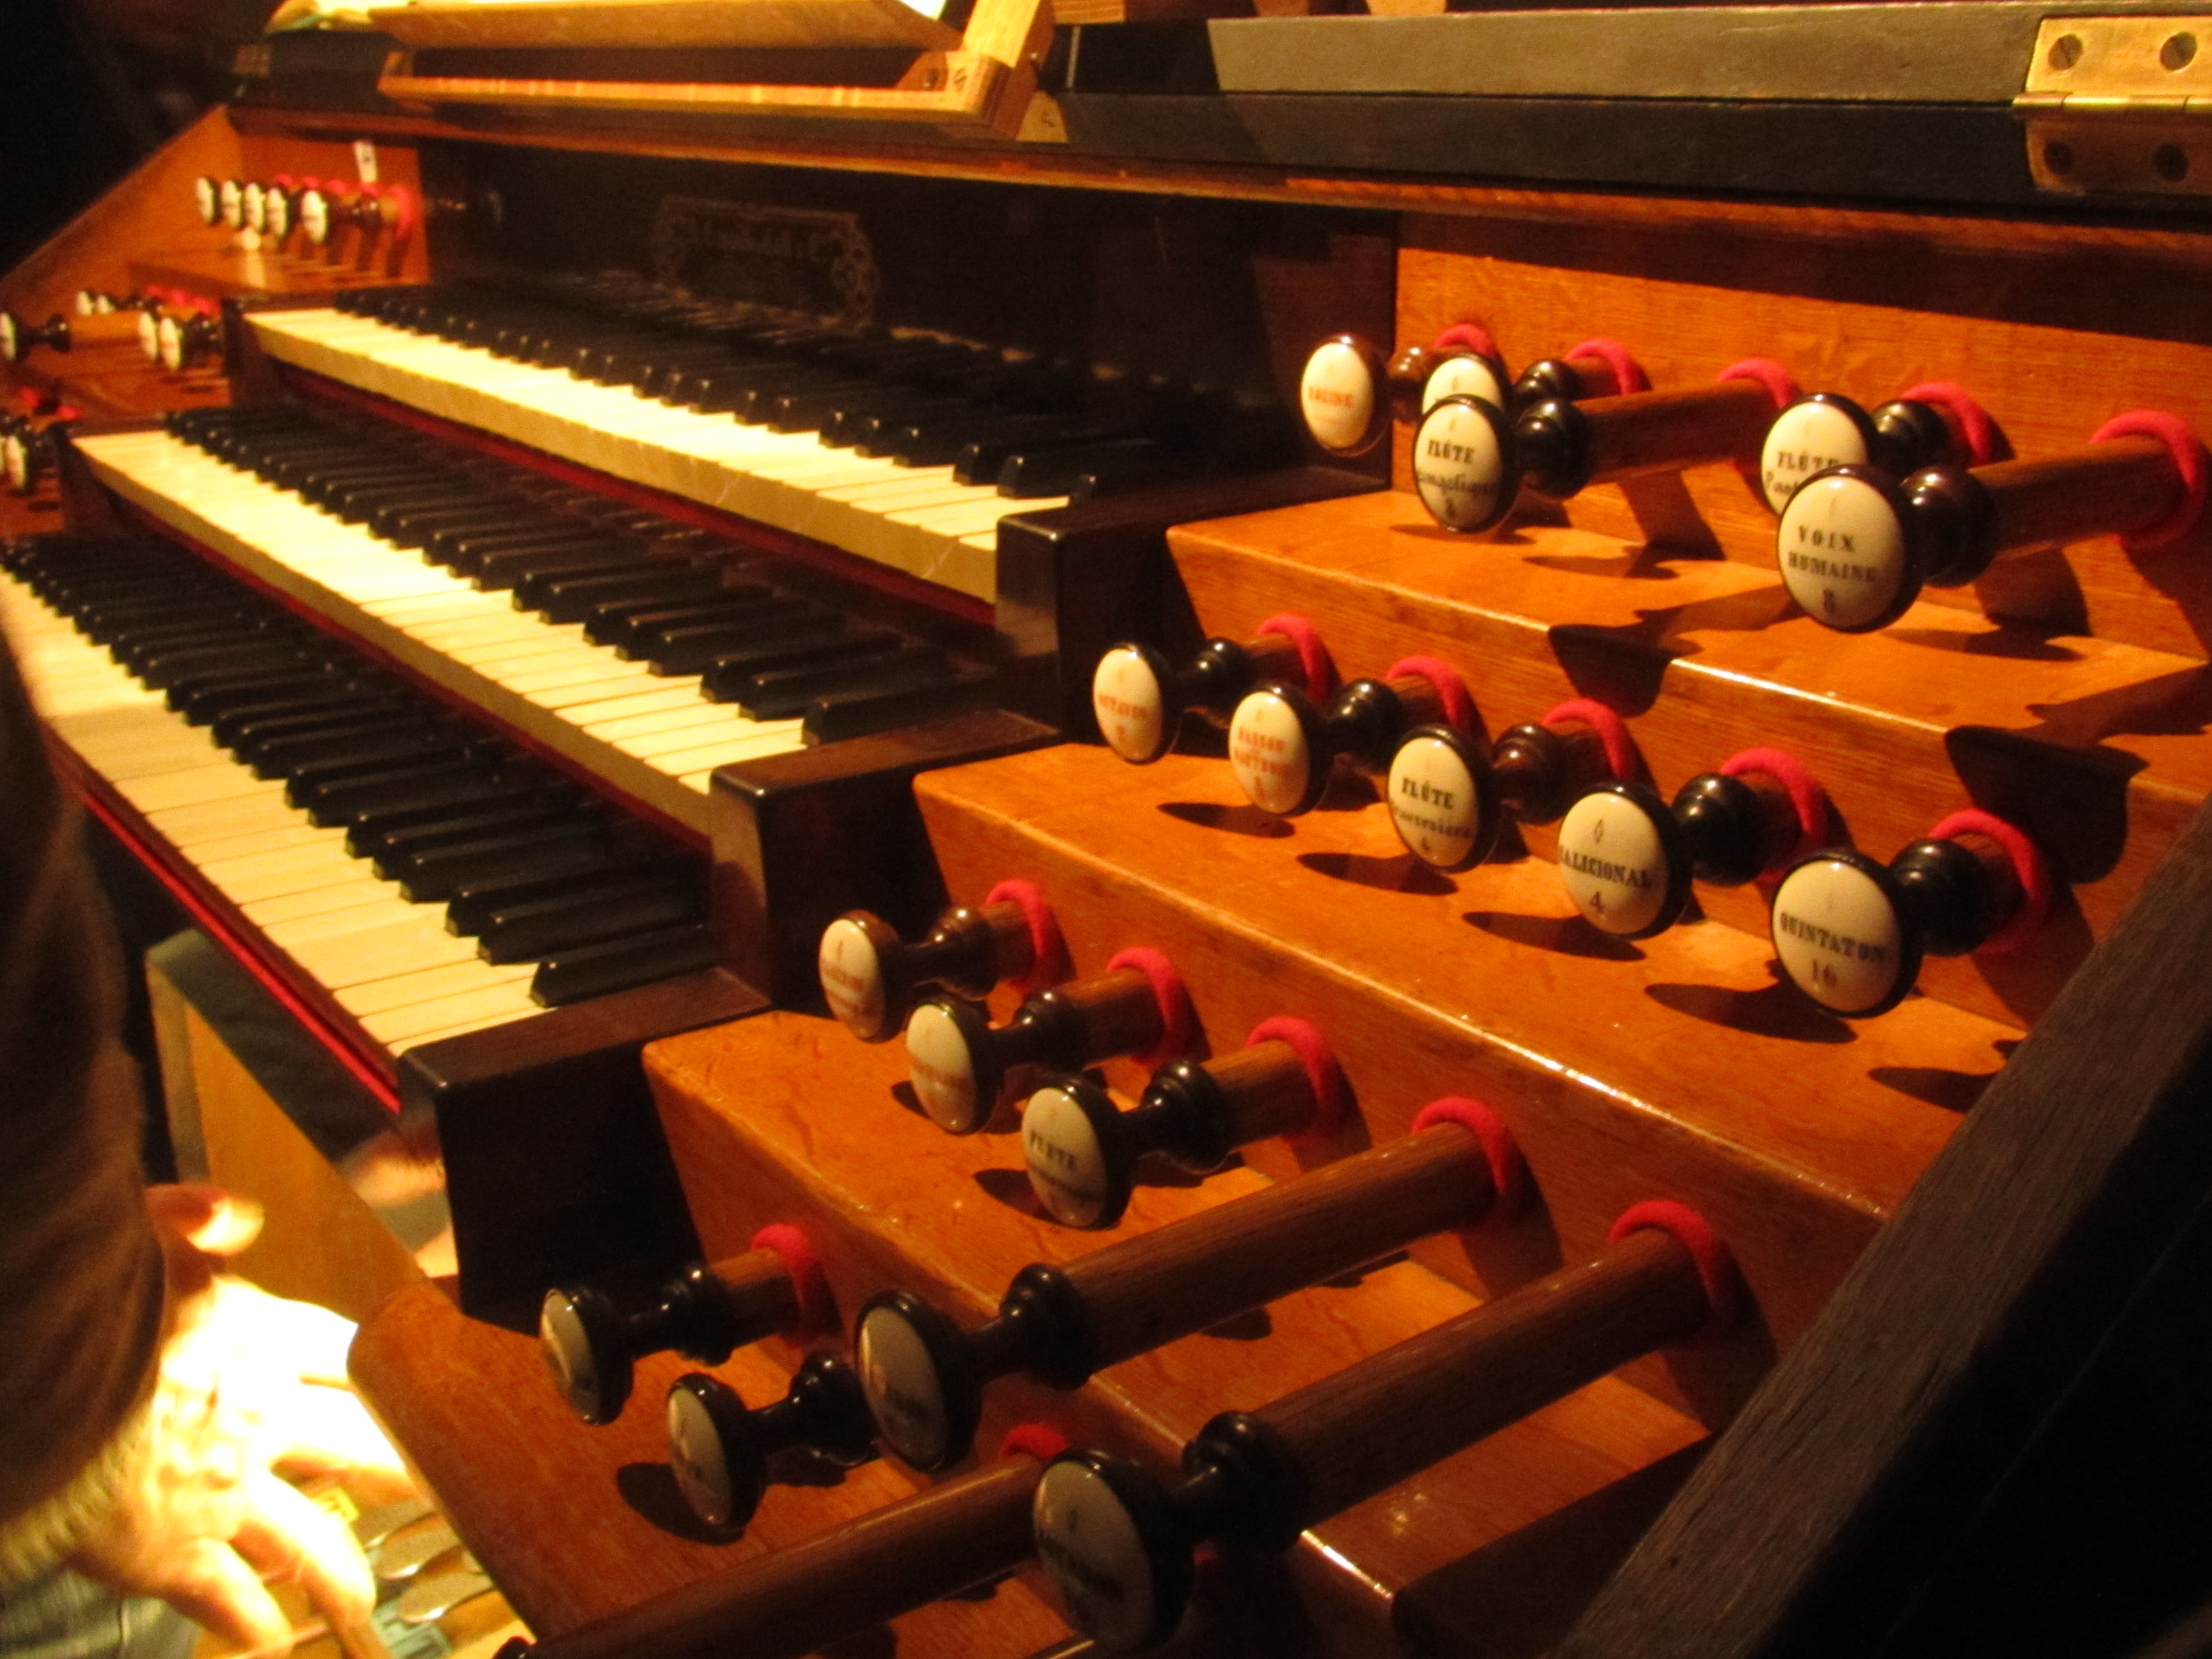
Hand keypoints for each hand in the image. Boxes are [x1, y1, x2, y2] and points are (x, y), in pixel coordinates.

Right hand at [67, 1186, 419, 1656]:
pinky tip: (269, 1637)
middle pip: (360, 1446)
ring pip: (311, 1541)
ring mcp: (223, 1492)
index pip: (345, 1353)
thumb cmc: (72, 1309)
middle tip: (437, 1485)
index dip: (379, 1366)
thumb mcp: (131, 1234)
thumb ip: (191, 1219)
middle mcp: (259, 1418)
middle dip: (401, 1469)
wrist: (23, 1385)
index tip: (411, 1379)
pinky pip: (230, 1600)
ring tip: (363, 1595)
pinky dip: (253, 1624)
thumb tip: (232, 1212)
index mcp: (258, 1337)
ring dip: (342, 1575)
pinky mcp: (173, 1554)